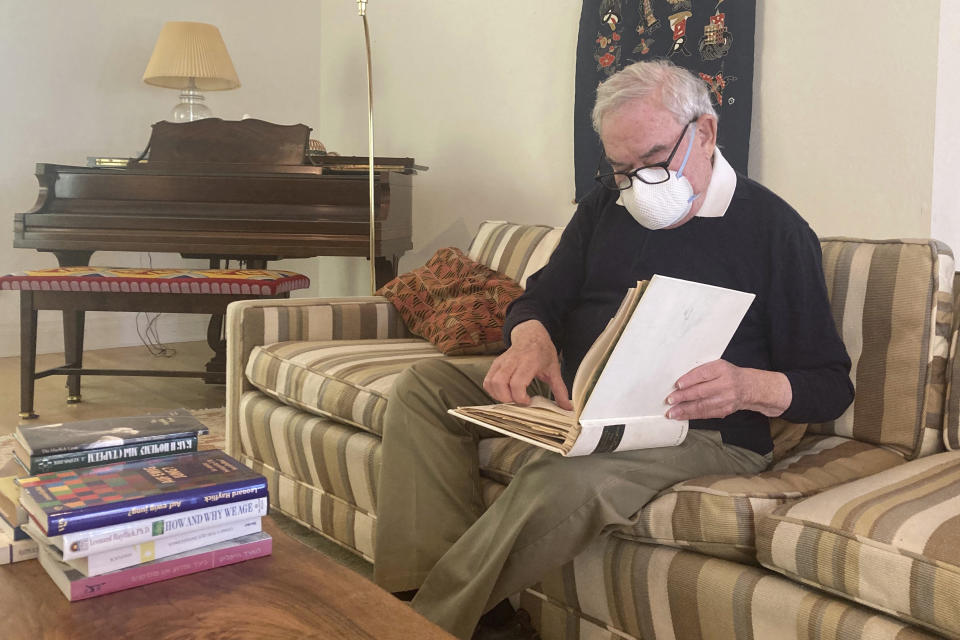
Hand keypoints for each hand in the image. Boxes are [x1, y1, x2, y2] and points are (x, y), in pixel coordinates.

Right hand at [483, 320, 572, 409]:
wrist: (531, 334)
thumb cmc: (542, 351)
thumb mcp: (554, 370)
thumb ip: (560, 390)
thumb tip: (567, 408)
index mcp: (529, 361)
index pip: (517, 383)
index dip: (520, 397)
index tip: (528, 401)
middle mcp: (513, 360)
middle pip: (500, 383)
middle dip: (507, 398)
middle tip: (518, 401)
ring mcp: (502, 361)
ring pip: (491, 382)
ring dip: (498, 395)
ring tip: (510, 398)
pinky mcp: (495, 364)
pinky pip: (487, 380)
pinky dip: (492, 390)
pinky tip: (503, 393)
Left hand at [664, 360, 791, 419]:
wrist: (749, 387)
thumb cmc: (728, 375)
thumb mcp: (718, 366)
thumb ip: (701, 371)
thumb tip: (679, 382)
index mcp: (722, 369)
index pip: (703, 374)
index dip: (689, 380)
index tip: (677, 385)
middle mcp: (726, 384)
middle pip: (702, 391)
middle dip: (683, 397)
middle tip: (670, 400)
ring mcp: (726, 399)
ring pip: (703, 405)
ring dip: (685, 410)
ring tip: (671, 412)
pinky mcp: (725, 410)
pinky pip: (706, 414)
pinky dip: (692, 415)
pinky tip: (681, 416)